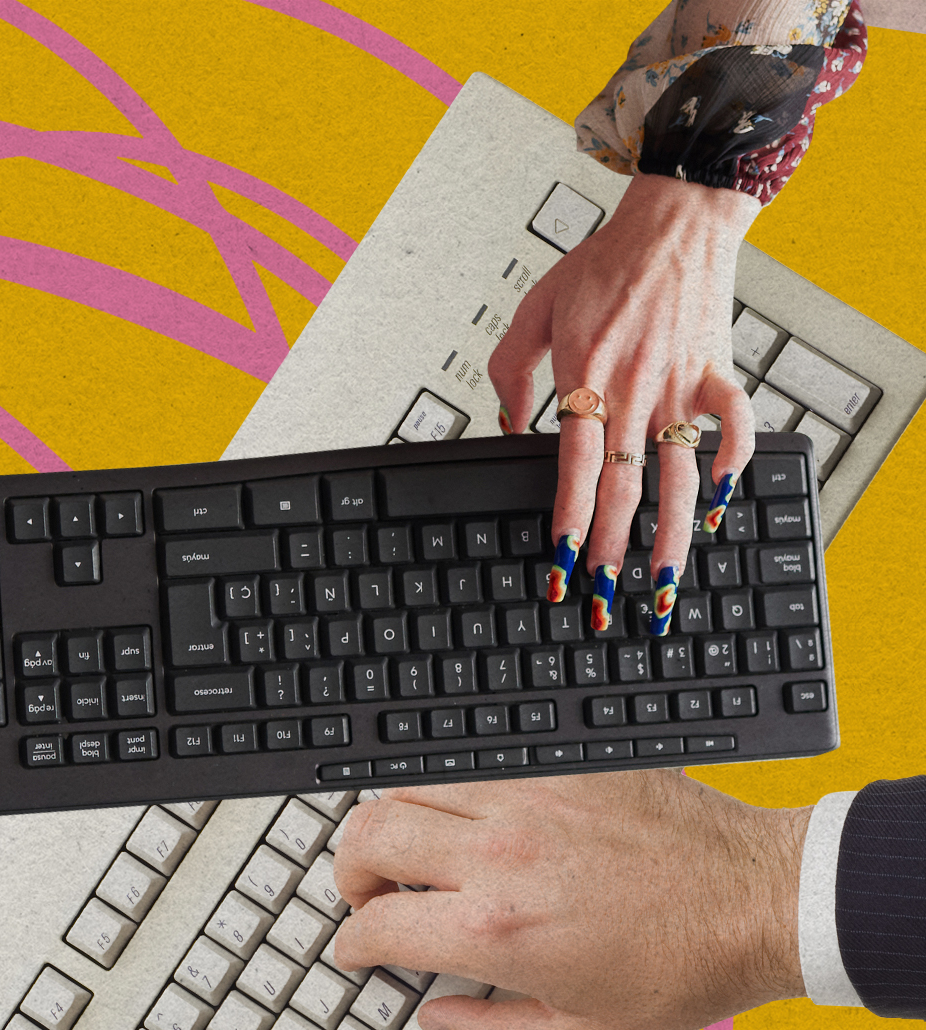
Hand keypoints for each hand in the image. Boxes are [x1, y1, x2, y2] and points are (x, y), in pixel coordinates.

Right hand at [329, 772, 805, 1029]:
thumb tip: (438, 1018)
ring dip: (397, 828)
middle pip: (367, 837)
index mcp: (495, 931)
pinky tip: (478, 827)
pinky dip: (458, 797)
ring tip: (417, 857)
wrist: (762, 902)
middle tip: (370, 895)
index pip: (374, 923)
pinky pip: (475, 766)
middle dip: (350, 873)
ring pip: (410, 791)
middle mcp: (499, 856)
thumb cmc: (682, 974)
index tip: (360, 949)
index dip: (352, 944)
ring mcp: (529, 801)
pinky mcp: (563, 768)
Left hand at [489, 173, 759, 634]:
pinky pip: (736, 428)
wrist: (673, 223)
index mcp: (586, 379)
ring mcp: (681, 387)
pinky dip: (733, 467)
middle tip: (600, 598)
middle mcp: (634, 391)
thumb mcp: (534, 310)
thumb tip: (503, 420)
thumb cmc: (604, 263)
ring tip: (662, 585)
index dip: (568, 518)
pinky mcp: (717, 374)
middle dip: (609, 551)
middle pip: (622, 488)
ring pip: (678, 477)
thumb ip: (509, 370)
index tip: (560, 560)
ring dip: (672, 537)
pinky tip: (721, 507)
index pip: (574, 467)